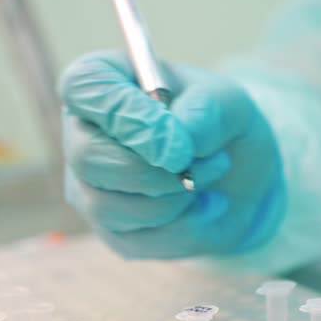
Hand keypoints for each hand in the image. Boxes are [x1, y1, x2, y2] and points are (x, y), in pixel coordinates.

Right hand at [58, 51, 284, 258]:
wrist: (237, 174)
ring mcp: (89, 186)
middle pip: (88, 157)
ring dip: (178, 196)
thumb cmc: (217, 122)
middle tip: (213, 161)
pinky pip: (139, 239)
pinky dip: (186, 225)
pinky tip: (206, 205)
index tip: (175, 142)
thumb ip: (207, 110)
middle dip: (156, 169)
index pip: (83, 86)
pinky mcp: (111, 230)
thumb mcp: (228, 101)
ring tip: (214, 171)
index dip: (124, 113)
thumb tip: (181, 138)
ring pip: (109, 206)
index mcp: (102, 81)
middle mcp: (82, 133)